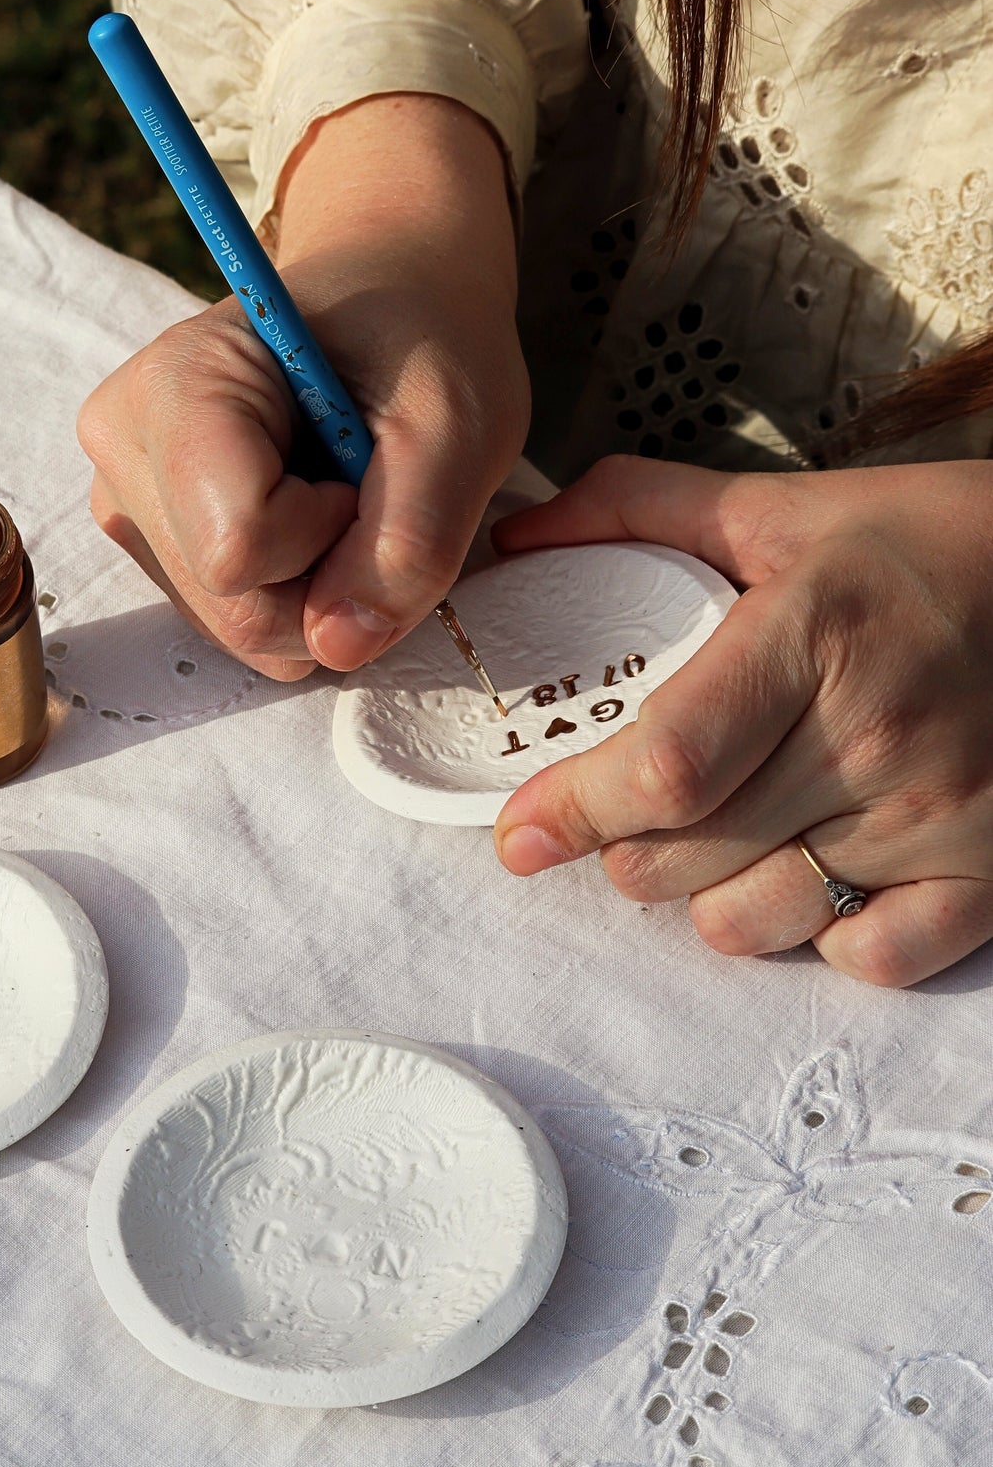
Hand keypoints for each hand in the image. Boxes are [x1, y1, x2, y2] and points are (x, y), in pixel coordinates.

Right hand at [78, 94, 529, 679]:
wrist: (390, 298)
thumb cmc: (421, 336)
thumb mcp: (455, 422)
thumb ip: (410, 539)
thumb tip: (340, 646)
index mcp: (175, 385)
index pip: (238, 549)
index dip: (330, 534)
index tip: (361, 463)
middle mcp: (124, 448)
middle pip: (235, 607)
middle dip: (330, 577)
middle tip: (365, 487)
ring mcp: (129, 500)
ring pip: (237, 627)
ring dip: (320, 588)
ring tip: (340, 490)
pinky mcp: (153, 539)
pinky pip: (237, 622)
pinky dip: (299, 590)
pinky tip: (312, 512)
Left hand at [489, 455, 992, 985]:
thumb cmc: (934, 543)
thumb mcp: (789, 508)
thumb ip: (643, 510)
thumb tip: (521, 539)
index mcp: (812, 636)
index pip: (667, 766)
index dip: (575, 812)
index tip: (520, 833)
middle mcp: (876, 738)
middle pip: (688, 855)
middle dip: (621, 849)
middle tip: (622, 813)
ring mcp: (939, 818)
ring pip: (757, 920)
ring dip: (707, 895)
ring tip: (719, 838)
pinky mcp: (991, 873)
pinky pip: (868, 958)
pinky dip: (822, 934)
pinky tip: (817, 872)